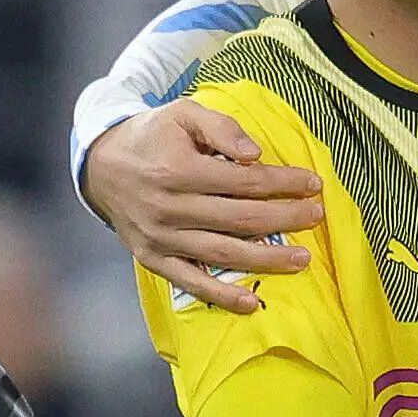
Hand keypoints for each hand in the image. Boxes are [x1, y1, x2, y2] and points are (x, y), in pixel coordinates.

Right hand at [85, 101, 326, 314]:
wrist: (101, 166)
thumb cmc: (152, 137)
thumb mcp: (183, 113)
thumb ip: (222, 127)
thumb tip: (256, 154)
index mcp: (177, 169)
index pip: (244, 181)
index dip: (283, 183)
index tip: (312, 183)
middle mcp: (168, 207)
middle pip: (240, 219)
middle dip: (285, 218)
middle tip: (317, 215)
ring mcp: (161, 238)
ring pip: (223, 253)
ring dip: (268, 260)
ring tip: (303, 259)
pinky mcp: (153, 259)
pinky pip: (191, 282)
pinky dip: (221, 296)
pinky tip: (252, 303)